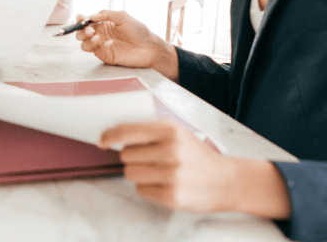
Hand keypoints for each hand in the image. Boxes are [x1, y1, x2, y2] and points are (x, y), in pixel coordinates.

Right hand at [75, 10, 177, 78]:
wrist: (148, 47)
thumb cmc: (138, 30)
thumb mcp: (123, 17)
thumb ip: (106, 14)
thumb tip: (91, 16)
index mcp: (103, 23)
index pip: (87, 21)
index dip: (80, 19)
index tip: (80, 18)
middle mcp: (100, 34)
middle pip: (81, 33)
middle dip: (81, 31)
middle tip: (90, 30)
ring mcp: (102, 45)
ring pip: (84, 44)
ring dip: (87, 40)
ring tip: (97, 37)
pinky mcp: (105, 55)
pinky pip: (95, 51)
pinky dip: (99, 46)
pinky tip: (110, 43)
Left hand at [100, 120, 291, 218]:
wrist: (225, 181)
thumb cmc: (197, 156)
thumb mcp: (178, 133)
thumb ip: (150, 131)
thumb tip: (115, 135)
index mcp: (170, 130)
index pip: (128, 131)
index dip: (110, 136)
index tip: (101, 141)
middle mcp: (171, 151)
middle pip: (126, 155)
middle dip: (133, 157)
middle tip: (150, 159)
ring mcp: (171, 175)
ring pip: (130, 173)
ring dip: (139, 173)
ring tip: (158, 172)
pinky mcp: (172, 196)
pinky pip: (141, 190)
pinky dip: (148, 188)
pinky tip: (165, 184)